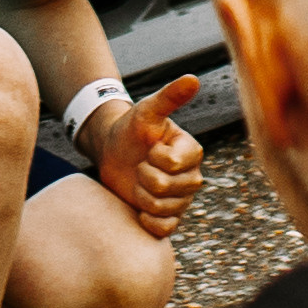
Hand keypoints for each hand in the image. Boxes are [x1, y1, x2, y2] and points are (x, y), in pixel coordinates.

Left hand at [91, 76, 203, 239]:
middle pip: (167, 188)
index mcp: (192, 152)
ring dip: (142, 196)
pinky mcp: (169, 217)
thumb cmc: (131, 129)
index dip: (153, 157)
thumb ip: (170, 97)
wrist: (113, 151)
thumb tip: (194, 78)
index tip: (148, 148)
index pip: (173, 164)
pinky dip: (150, 221)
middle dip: (144, 176)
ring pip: (164, 208)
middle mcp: (192, 177)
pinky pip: (165, 229)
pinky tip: (140, 208)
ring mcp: (182, 200)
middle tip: (140, 166)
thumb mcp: (147, 110)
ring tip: (138, 182)